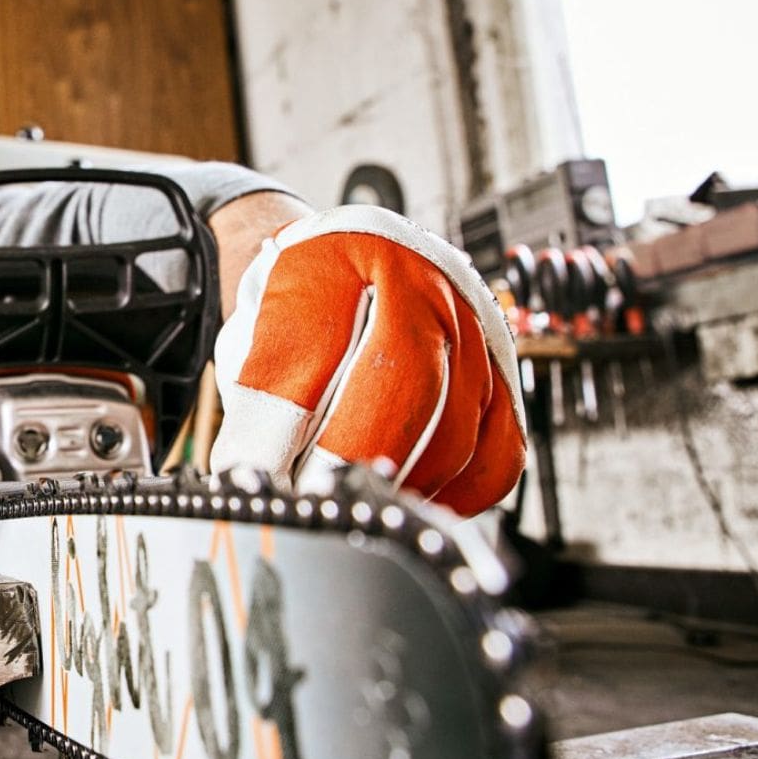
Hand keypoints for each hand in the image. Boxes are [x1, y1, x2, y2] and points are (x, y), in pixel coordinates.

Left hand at [209, 205, 525, 515]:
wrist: (350, 263)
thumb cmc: (299, 304)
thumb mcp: (256, 326)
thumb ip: (257, 392)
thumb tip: (252, 475)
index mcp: (339, 253)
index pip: (311, 344)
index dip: (278, 423)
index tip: (251, 475)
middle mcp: (419, 280)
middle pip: (401, 380)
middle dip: (345, 458)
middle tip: (307, 503)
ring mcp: (472, 327)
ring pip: (453, 428)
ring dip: (394, 483)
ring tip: (345, 506)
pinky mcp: (506, 377)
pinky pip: (496, 455)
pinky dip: (450, 494)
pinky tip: (403, 500)